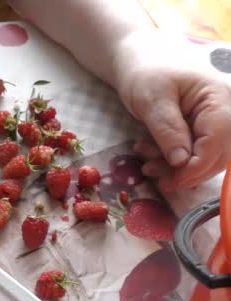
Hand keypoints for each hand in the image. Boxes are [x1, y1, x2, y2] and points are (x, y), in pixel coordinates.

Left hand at [113, 30, 230, 190]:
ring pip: (204, 157)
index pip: (219, 142)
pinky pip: (192, 152)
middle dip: (186, 171)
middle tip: (153, 174)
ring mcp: (211, 122)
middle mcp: (223, 112)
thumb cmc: (146, 72)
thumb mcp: (152, 99)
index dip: (198, 167)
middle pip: (217, 155)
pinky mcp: (198, 130)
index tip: (174, 181)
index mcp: (218, 99)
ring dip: (175, 167)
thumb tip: (181, 162)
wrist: (137, 60)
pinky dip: (171, 159)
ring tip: (145, 162)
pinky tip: (148, 153)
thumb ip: (168, 130)